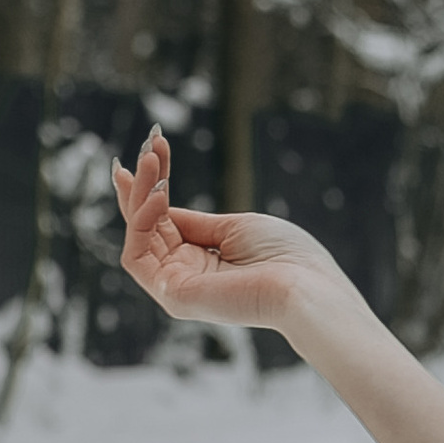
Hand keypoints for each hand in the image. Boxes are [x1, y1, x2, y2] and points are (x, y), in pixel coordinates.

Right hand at [110, 127, 340, 331]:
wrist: (305, 286)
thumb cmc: (285, 256)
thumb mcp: (236, 228)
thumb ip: (198, 223)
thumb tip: (163, 206)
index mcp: (204, 260)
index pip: (167, 220)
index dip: (154, 188)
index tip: (152, 150)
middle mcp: (186, 275)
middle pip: (147, 226)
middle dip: (139, 186)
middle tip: (142, 146)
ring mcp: (176, 287)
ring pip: (139, 236)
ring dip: (139, 194)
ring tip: (150, 158)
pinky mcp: (172, 296)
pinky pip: (138, 256)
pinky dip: (142, 222)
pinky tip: (158, 195)